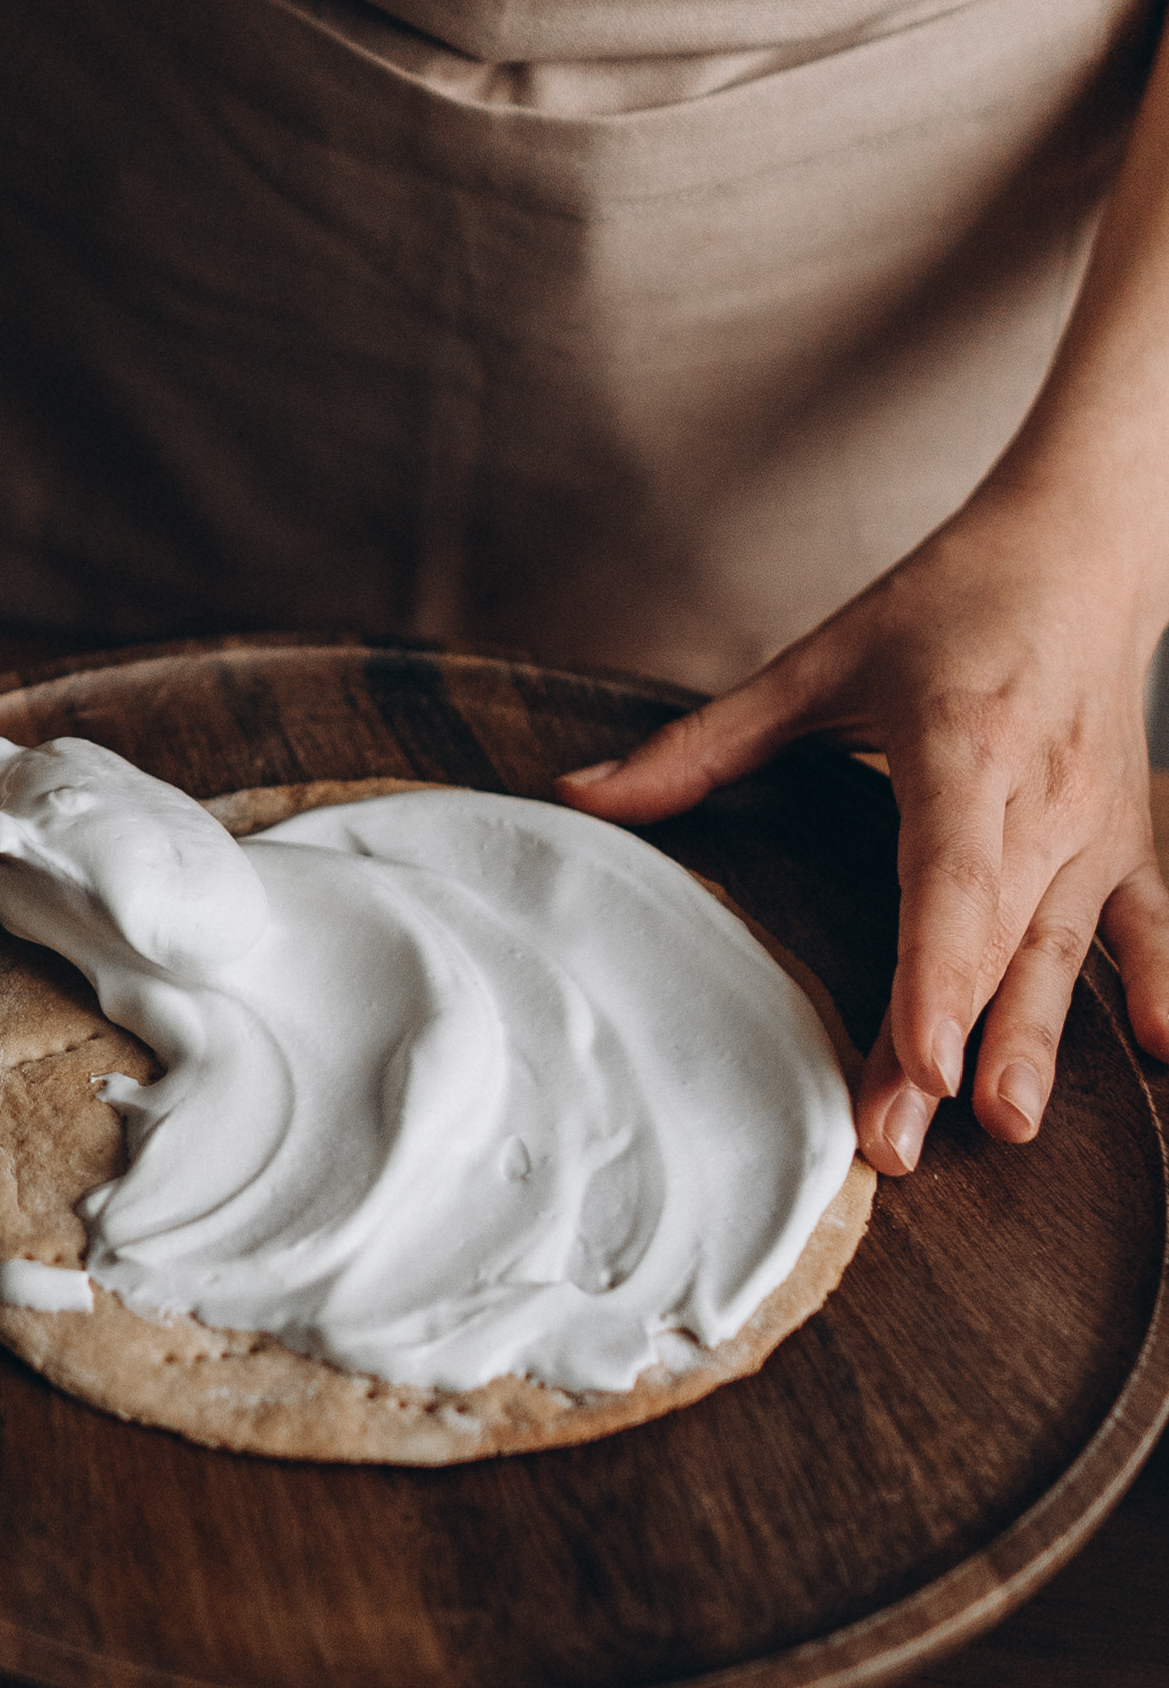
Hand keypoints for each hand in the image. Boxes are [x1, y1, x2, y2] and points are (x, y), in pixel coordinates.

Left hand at [555, 497, 1168, 1174]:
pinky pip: (1149, 922)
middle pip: (989, 938)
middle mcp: (1040, 793)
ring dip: (1038, 1042)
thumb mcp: (819, 661)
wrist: (1084, 543)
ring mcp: (1094, 822)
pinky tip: (1167, 1054)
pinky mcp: (1130, 838)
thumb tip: (578, 799)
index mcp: (960, 744)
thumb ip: (701, 744)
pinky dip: (1163, 982)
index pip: (949, 879)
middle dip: (951, 1044)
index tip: (922, 1064)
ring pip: (1063, 949)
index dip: (935, 975)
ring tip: (1008, 1127)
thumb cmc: (946, 603)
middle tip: (901, 1144)